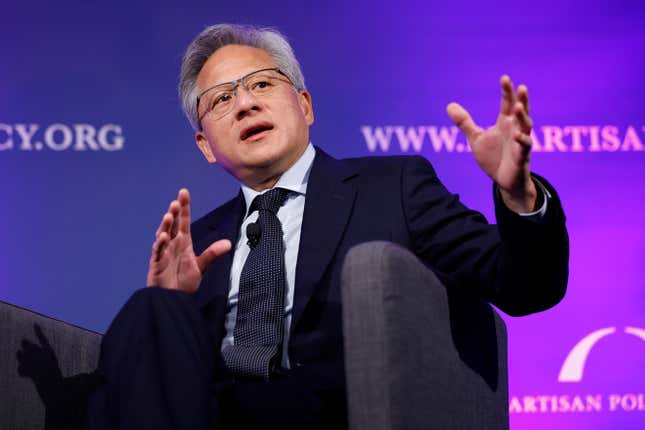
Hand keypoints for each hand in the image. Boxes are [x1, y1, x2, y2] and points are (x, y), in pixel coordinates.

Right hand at [146, 188, 230, 292]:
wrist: (172, 299)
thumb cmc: (183, 282)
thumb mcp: (201, 266)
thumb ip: (212, 254)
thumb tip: (228, 243)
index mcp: (183, 242)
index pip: (184, 221)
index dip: (184, 207)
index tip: (184, 192)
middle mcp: (172, 244)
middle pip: (173, 224)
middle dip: (174, 212)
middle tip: (177, 201)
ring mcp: (163, 252)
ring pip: (163, 234)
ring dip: (166, 225)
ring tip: (170, 214)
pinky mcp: (157, 263)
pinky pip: (158, 251)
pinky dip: (160, 244)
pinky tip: (163, 236)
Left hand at [446, 75, 536, 212]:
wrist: (502, 180)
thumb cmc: (493, 157)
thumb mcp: (476, 138)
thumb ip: (465, 122)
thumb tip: (449, 105)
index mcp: (505, 123)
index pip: (507, 103)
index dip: (506, 91)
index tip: (504, 78)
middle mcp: (515, 129)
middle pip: (520, 111)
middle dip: (520, 99)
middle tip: (520, 87)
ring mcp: (520, 142)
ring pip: (525, 126)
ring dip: (523, 116)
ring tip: (518, 106)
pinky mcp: (522, 157)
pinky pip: (525, 146)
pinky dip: (523, 140)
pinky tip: (518, 135)